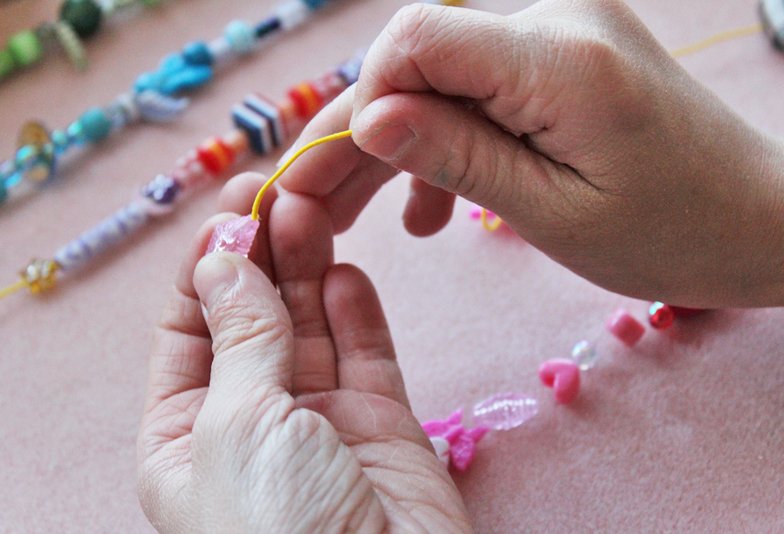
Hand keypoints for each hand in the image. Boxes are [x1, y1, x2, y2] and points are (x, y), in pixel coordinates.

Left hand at [137, 173, 471, 532]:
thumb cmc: (283, 530)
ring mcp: (320, 423)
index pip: (187, 331)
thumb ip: (241, 337)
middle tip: (275, 191)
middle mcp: (251, 426)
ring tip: (308, 211)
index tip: (228, 209)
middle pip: (251, 321)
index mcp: (188, 437)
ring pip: (308, 329)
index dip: (205, 268)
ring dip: (305, 269)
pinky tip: (344, 268)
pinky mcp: (381, 424)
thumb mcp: (238, 425)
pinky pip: (364, 354)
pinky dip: (354, 309)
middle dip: (258, 257)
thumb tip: (224, 258)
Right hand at [280, 1, 783, 306]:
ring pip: (444, 79)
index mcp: (561, 58)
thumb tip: (369, 120)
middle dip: (363, 133)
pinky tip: (430, 209)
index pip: (419, 39)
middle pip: (422, 61)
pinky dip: (450, 141)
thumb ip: (456, 158)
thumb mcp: (552, 213)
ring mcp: (563, 32)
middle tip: (311, 206)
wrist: (757, 219)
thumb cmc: (670, 233)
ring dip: (401, 146)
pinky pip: (483, 89)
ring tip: (360, 222)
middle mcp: (558, 21)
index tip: (329, 173)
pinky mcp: (564, 56)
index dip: (364, 101)